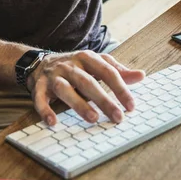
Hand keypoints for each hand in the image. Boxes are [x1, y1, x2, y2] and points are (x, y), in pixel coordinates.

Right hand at [26, 50, 144, 126]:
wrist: (40, 62)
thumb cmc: (74, 66)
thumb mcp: (95, 64)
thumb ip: (118, 71)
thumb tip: (142, 75)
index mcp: (87, 58)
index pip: (107, 71)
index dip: (120, 88)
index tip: (131, 105)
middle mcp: (70, 65)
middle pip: (88, 82)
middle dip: (104, 99)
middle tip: (118, 116)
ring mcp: (54, 75)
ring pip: (66, 89)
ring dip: (78, 104)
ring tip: (93, 118)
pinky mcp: (38, 86)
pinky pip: (40, 98)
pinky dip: (45, 109)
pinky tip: (53, 122)